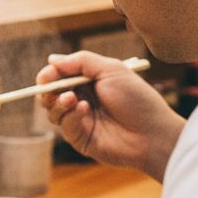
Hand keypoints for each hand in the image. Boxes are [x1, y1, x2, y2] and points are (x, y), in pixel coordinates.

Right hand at [38, 51, 184, 181]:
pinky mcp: (81, 138)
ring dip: (57, 102)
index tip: (46, 76)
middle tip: (52, 88)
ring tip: (71, 99)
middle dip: (48, 90)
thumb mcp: (111, 70)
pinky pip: (64, 126)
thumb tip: (52, 58)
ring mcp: (81, 120)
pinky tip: (85, 110)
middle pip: (51, 93)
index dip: (49, 74)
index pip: (60, 75)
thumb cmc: (136, 99)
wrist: (152, 133)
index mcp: (89, 81)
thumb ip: (81, 61)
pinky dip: (70, 116)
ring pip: (53, 111)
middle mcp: (83, 99)